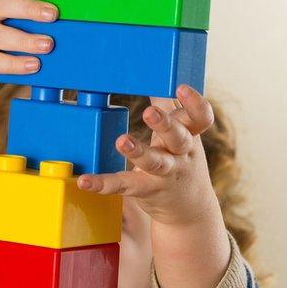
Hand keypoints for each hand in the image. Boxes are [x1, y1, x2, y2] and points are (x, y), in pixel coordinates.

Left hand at [78, 84, 230, 287]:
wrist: (191, 210)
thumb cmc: (181, 162)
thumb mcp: (182, 136)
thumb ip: (170, 109)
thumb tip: (156, 77)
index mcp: (190, 136)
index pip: (200, 118)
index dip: (194, 103)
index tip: (181, 87)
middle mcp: (181, 155)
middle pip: (179, 137)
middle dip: (165, 124)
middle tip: (150, 112)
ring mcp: (166, 174)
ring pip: (155, 162)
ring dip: (139, 151)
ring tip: (122, 141)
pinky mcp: (148, 191)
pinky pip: (125, 186)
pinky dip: (103, 184)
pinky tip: (85, 181)